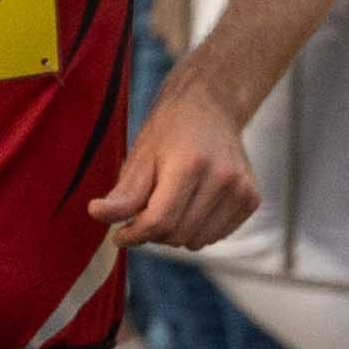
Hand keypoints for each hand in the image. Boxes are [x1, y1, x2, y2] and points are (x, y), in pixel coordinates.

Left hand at [88, 84, 259, 254]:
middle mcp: (222, 178)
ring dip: (176, 233)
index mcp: (190, 164)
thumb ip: (123, 192)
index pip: (159, 221)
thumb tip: (97, 214)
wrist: (210, 107)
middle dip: (154, 232)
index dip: (134, 234)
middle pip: (177, 235)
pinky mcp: (251, 199)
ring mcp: (241, 190)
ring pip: (197, 241)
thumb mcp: (140, 156)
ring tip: (170, 205)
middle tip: (145, 212)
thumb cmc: (170, 130)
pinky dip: (198, 230)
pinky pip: (216, 236)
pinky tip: (192, 205)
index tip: (119, 235)